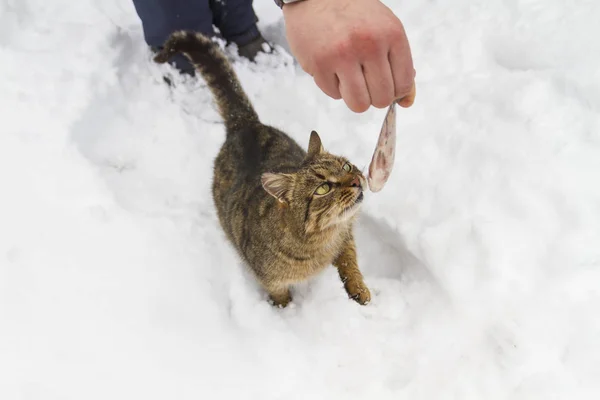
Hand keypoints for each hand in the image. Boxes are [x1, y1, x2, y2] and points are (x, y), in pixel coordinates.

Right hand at [282, 0, 415, 112]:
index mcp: (392, 34)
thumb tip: (407, 102)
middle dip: (375, 96)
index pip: (403, 83)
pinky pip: (334, 96)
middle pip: (382, 98)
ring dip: (355, 98)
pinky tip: (332, 67)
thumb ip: (399, 64)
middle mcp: (369, 44)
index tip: (386, 85)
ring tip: (350, 80)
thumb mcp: (385, 30)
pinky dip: (334, 87)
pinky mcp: (319, 64)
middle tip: (366, 82)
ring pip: (359, 104)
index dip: (396, 91)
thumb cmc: (354, 16)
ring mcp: (342, 55)